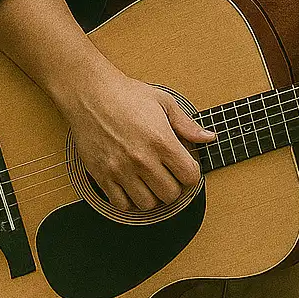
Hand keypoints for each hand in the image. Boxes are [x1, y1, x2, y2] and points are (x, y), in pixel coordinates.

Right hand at [65, 63, 215, 212]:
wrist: (90, 93)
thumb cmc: (126, 94)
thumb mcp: (164, 102)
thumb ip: (187, 125)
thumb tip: (208, 137)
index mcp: (161, 141)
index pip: (190, 176)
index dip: (191, 174)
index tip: (184, 168)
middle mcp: (142, 159)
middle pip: (170, 194)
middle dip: (174, 186)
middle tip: (168, 175)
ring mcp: (121, 169)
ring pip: (147, 204)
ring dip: (152, 195)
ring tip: (149, 181)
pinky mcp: (102, 175)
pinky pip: (121, 204)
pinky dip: (129, 200)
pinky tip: (131, 186)